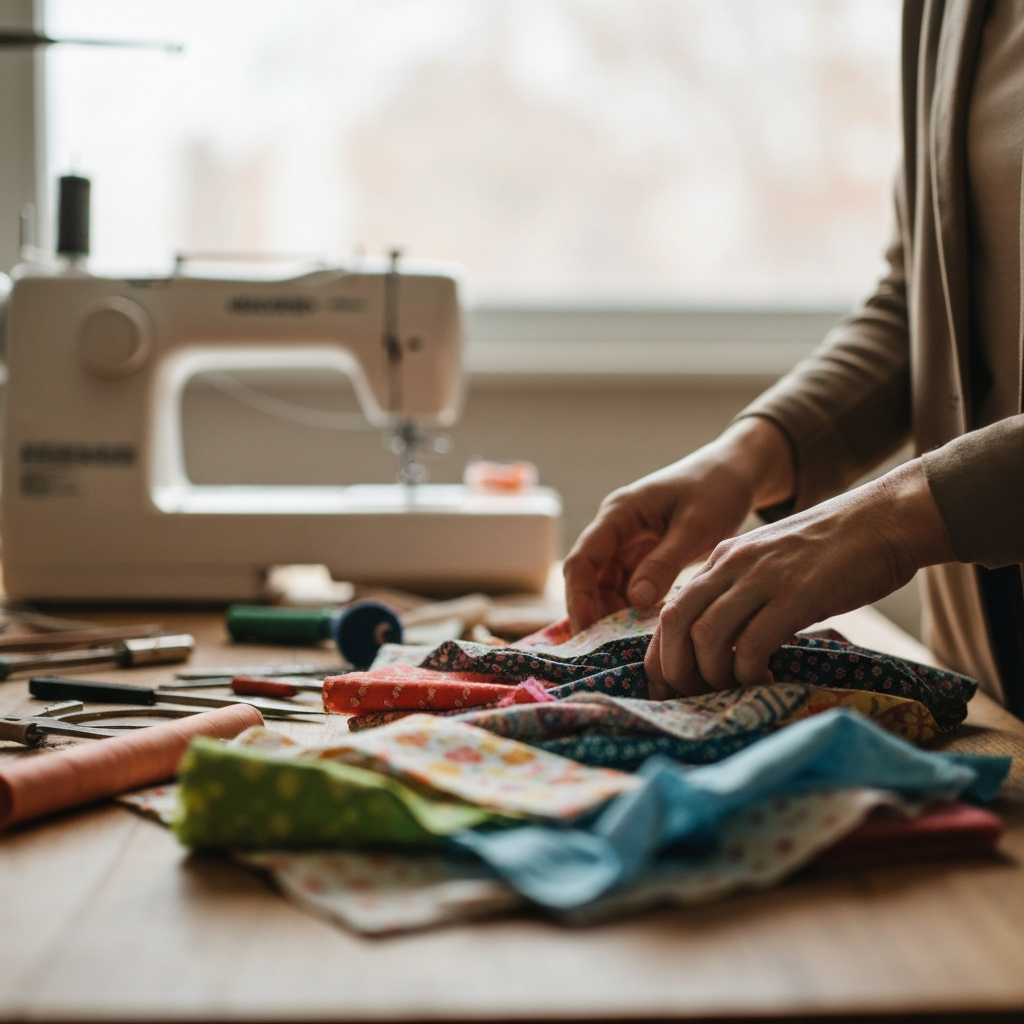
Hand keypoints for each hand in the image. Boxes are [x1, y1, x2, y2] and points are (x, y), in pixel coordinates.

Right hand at [564, 418, 795, 632]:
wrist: (736, 472)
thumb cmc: (716, 490)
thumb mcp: (695, 527)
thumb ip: (664, 562)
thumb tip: (636, 601)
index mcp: (619, 514)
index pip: (581, 561)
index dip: (578, 599)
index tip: (587, 634)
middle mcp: (614, 528)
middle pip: (586, 576)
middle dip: (591, 612)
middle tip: (603, 651)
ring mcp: (626, 541)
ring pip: (604, 584)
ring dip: (610, 613)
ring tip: (625, 645)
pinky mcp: (642, 553)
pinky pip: (625, 585)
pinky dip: (630, 607)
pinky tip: (643, 629)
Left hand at [644, 459, 954, 697]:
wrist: (886, 518)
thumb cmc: (835, 551)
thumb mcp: (771, 564)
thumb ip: (743, 594)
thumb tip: (723, 646)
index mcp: (723, 558)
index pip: (670, 610)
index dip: (662, 654)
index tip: (670, 685)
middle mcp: (733, 564)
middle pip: (676, 622)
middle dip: (676, 669)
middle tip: (694, 696)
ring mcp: (763, 577)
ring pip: (708, 635)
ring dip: (713, 674)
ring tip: (732, 689)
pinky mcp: (797, 593)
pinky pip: (754, 643)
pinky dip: (750, 671)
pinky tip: (764, 680)